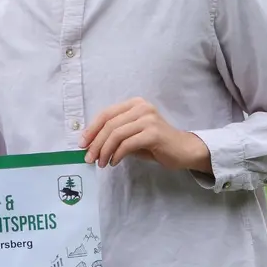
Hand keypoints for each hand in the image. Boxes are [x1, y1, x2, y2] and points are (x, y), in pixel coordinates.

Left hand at [81, 97, 211, 170]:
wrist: (184, 150)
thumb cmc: (156, 144)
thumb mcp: (132, 136)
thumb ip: (115, 135)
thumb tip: (90, 144)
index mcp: (134, 104)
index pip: (106, 114)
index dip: (91, 129)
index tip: (82, 144)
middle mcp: (141, 107)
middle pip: (109, 124)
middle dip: (96, 143)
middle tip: (88, 158)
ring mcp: (148, 119)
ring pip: (116, 134)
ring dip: (105, 151)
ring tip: (101, 163)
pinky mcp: (154, 133)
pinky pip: (127, 144)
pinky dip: (117, 154)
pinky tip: (114, 162)